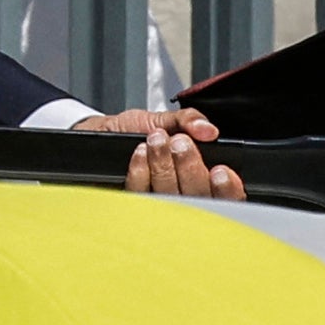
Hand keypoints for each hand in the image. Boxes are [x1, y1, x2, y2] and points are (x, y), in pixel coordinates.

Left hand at [76, 106, 243, 198]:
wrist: (97, 135)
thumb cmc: (131, 131)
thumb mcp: (162, 119)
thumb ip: (188, 121)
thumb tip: (208, 129)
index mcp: (197, 179)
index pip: (226, 196)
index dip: (227, 188)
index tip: (220, 170)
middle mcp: (181, 198)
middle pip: (198, 198)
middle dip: (191, 168)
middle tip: (181, 143)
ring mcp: (156, 205)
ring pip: (169, 197)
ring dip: (164, 166)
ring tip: (156, 139)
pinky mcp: (130, 205)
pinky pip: (140, 195)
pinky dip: (141, 172)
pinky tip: (140, 153)